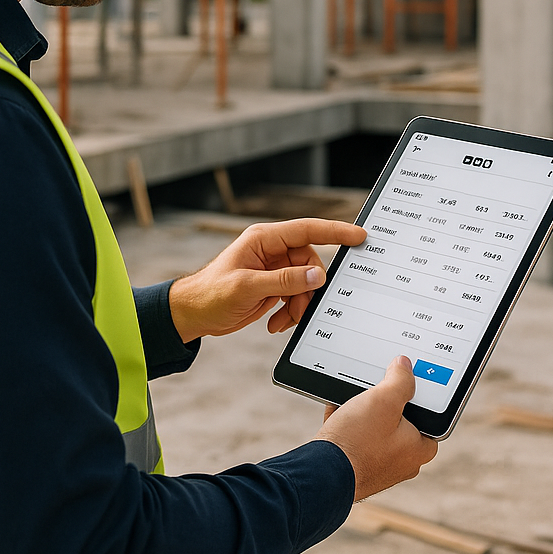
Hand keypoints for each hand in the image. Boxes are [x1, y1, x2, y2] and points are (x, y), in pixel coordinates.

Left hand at [168, 218, 365, 342]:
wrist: (193, 314)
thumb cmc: (210, 294)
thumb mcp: (247, 287)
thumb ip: (284, 281)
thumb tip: (317, 277)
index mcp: (264, 239)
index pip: (307, 230)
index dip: (335, 231)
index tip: (359, 236)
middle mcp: (271, 251)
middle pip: (310, 263)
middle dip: (308, 289)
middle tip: (300, 308)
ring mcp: (273, 269)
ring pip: (305, 283)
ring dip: (299, 304)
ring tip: (284, 320)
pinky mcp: (272, 286)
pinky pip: (295, 296)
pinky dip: (291, 311)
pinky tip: (276, 323)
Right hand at [317, 355, 437, 501]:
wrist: (321, 472)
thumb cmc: (358, 442)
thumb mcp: (384, 401)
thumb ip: (400, 380)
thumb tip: (405, 366)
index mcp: (419, 449)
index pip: (429, 417)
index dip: (417, 396)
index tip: (404, 383)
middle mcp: (402, 462)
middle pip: (399, 420)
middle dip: (384, 402)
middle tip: (374, 390)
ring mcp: (378, 466)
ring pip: (375, 427)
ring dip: (362, 411)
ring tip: (352, 400)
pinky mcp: (357, 466)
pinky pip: (357, 437)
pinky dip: (348, 423)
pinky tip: (338, 411)